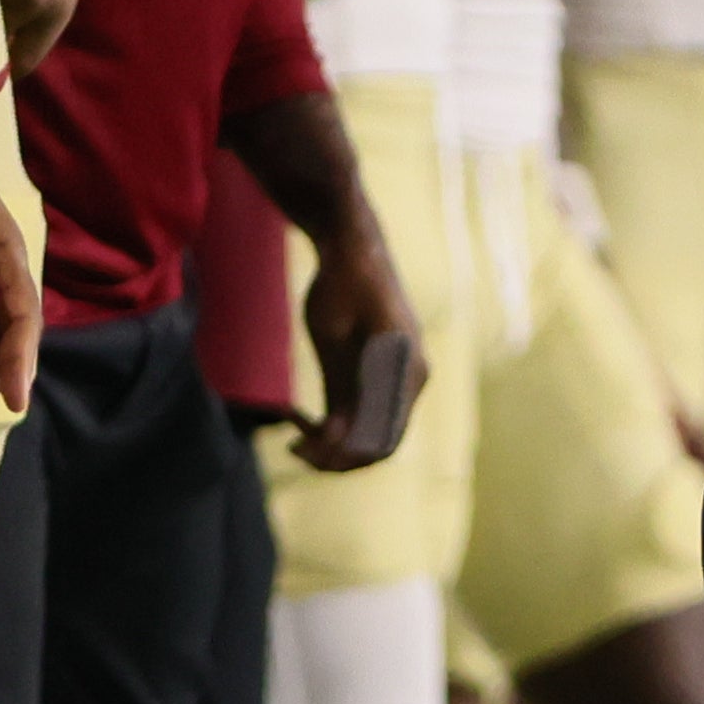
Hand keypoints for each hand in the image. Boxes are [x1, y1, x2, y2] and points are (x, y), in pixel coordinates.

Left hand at [287, 227, 424, 471]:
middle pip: (380, 442)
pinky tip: (301, 417)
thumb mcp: (334, 338)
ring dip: (334, 443)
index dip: (345, 456)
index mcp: (408, 373)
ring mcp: (399, 378)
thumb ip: (340, 388)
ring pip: (371, 432)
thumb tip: (338, 439)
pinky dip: (335, 425)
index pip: (384, 437)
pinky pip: (363, 414)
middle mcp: (410, 381)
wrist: (353, 247)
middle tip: (293, 449)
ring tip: (294, 438)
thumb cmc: (342, 285)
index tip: (305, 450)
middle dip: (338, 456)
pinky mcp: (380, 373)